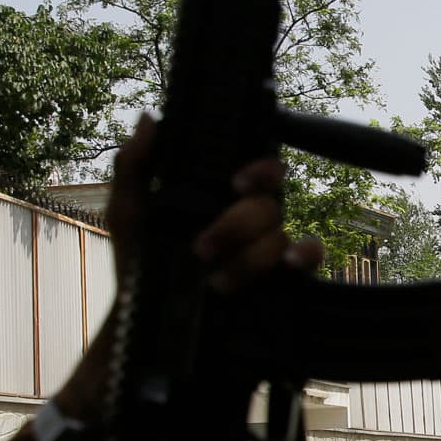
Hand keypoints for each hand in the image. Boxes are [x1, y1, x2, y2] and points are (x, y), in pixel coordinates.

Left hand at [107, 112, 322, 293]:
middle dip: (236, 227)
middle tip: (201, 250)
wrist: (146, 322)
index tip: (236, 183)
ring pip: (281, 236)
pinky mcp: (282, 279)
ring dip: (249, 258)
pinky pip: (311, 256)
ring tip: (215, 283)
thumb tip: (149, 119)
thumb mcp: (128, 212)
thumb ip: (134, 166)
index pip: (259, 169)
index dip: (260, 169)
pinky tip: (288, 266)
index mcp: (222, 196)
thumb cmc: (138, 261)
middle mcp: (250, 219)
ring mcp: (268, 248)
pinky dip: (306, 256)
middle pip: (268, 205)